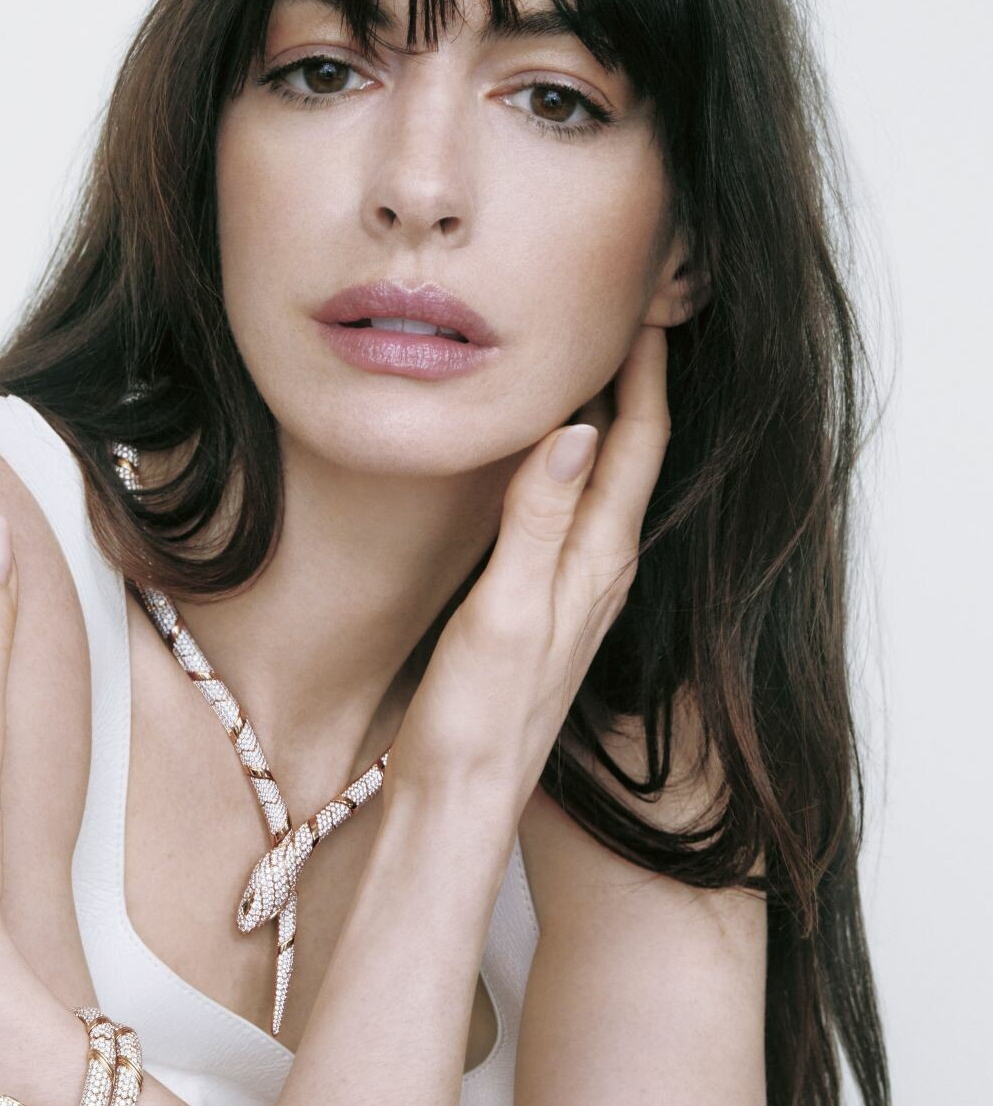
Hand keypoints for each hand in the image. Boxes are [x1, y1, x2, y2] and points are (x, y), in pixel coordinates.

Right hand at [382, 324, 670, 821]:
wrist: (459, 802)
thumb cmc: (480, 718)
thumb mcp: (508, 611)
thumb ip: (539, 520)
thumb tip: (577, 429)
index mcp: (598, 562)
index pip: (637, 444)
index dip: (646, 371)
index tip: (645, 304)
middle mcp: (599, 570)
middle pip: (633, 454)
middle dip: (636, 380)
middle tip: (626, 312)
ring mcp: (574, 589)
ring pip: (605, 481)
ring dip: (605, 417)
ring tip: (589, 361)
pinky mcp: (543, 605)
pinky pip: (573, 511)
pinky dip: (570, 463)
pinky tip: (542, 455)